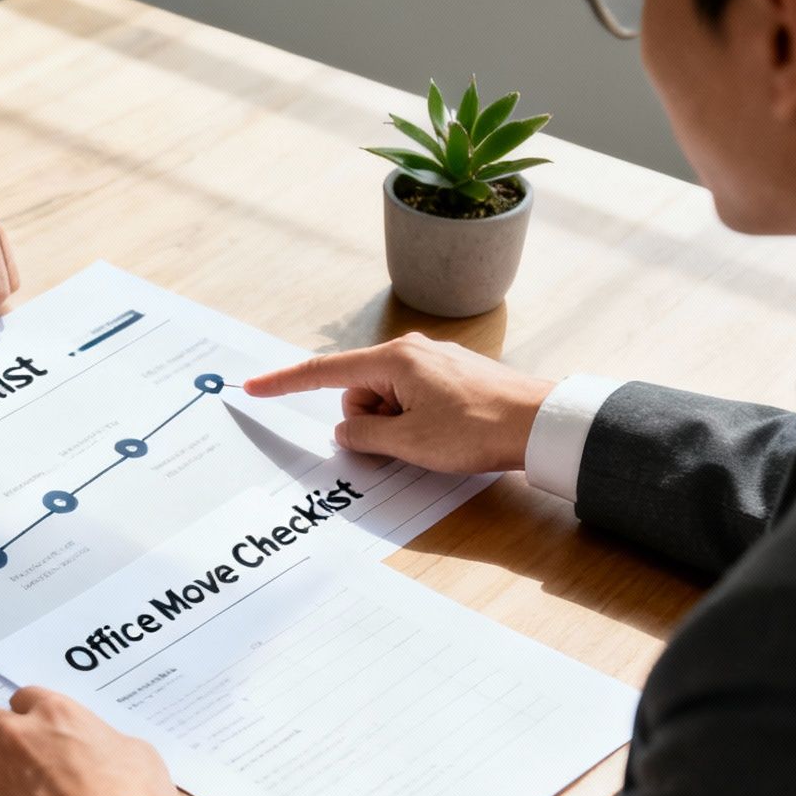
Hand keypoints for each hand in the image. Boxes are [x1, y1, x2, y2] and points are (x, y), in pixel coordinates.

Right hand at [244, 333, 555, 473]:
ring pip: (385, 400)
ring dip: (395, 427)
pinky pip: (410, 400)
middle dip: (368, 423)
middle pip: (358, 392)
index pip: (324, 373)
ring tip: (432, 440)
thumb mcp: (408, 443)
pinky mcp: (449, 377)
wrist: (541, 423)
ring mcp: (431, 363)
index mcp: (394, 359)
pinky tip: (443, 435)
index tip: (253, 387)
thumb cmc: (478, 429)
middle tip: (404, 443)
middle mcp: (410, 352)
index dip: (285, 383)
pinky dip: (413, 422)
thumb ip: (364, 436)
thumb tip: (346, 429)